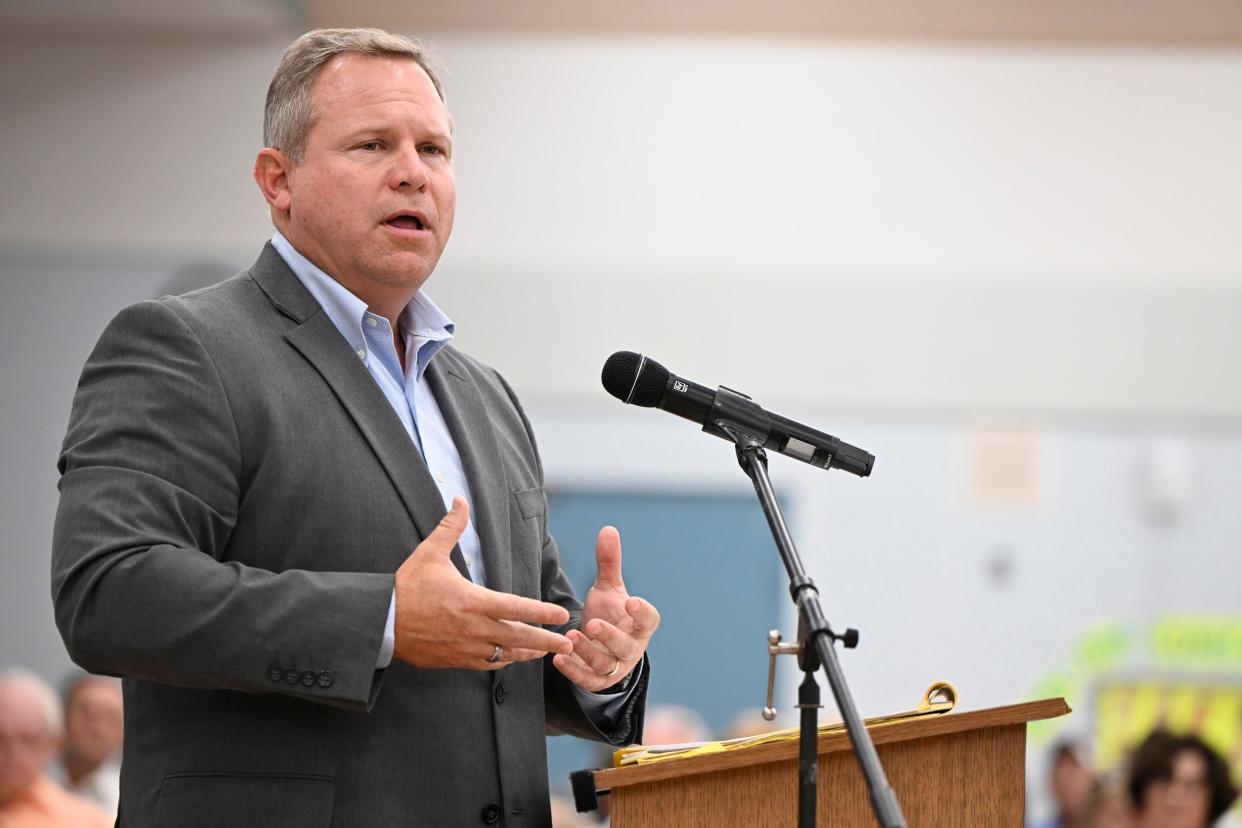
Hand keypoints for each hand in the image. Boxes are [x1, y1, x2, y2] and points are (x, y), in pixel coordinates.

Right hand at [393, 497, 573, 669]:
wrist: (381, 622)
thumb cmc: (407, 586)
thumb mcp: (429, 553)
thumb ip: (451, 527)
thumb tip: (460, 500)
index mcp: (472, 601)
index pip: (516, 607)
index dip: (541, 612)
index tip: (560, 615)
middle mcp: (474, 627)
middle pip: (518, 637)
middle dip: (546, 640)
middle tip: (568, 642)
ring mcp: (465, 647)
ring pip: (505, 654)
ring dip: (528, 653)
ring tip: (547, 652)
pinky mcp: (455, 660)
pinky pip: (486, 664)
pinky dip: (503, 661)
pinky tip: (512, 658)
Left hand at [553, 526, 659, 691]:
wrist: (600, 645)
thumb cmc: (610, 613)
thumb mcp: (609, 589)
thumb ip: (609, 562)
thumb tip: (608, 529)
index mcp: (640, 625)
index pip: (649, 620)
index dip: (642, 612)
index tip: (632, 602)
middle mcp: (631, 648)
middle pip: (626, 646)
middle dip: (610, 636)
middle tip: (593, 624)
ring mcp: (614, 666)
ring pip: (605, 664)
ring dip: (587, 652)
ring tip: (570, 637)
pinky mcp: (597, 680)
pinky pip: (587, 680)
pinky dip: (573, 671)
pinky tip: (558, 658)